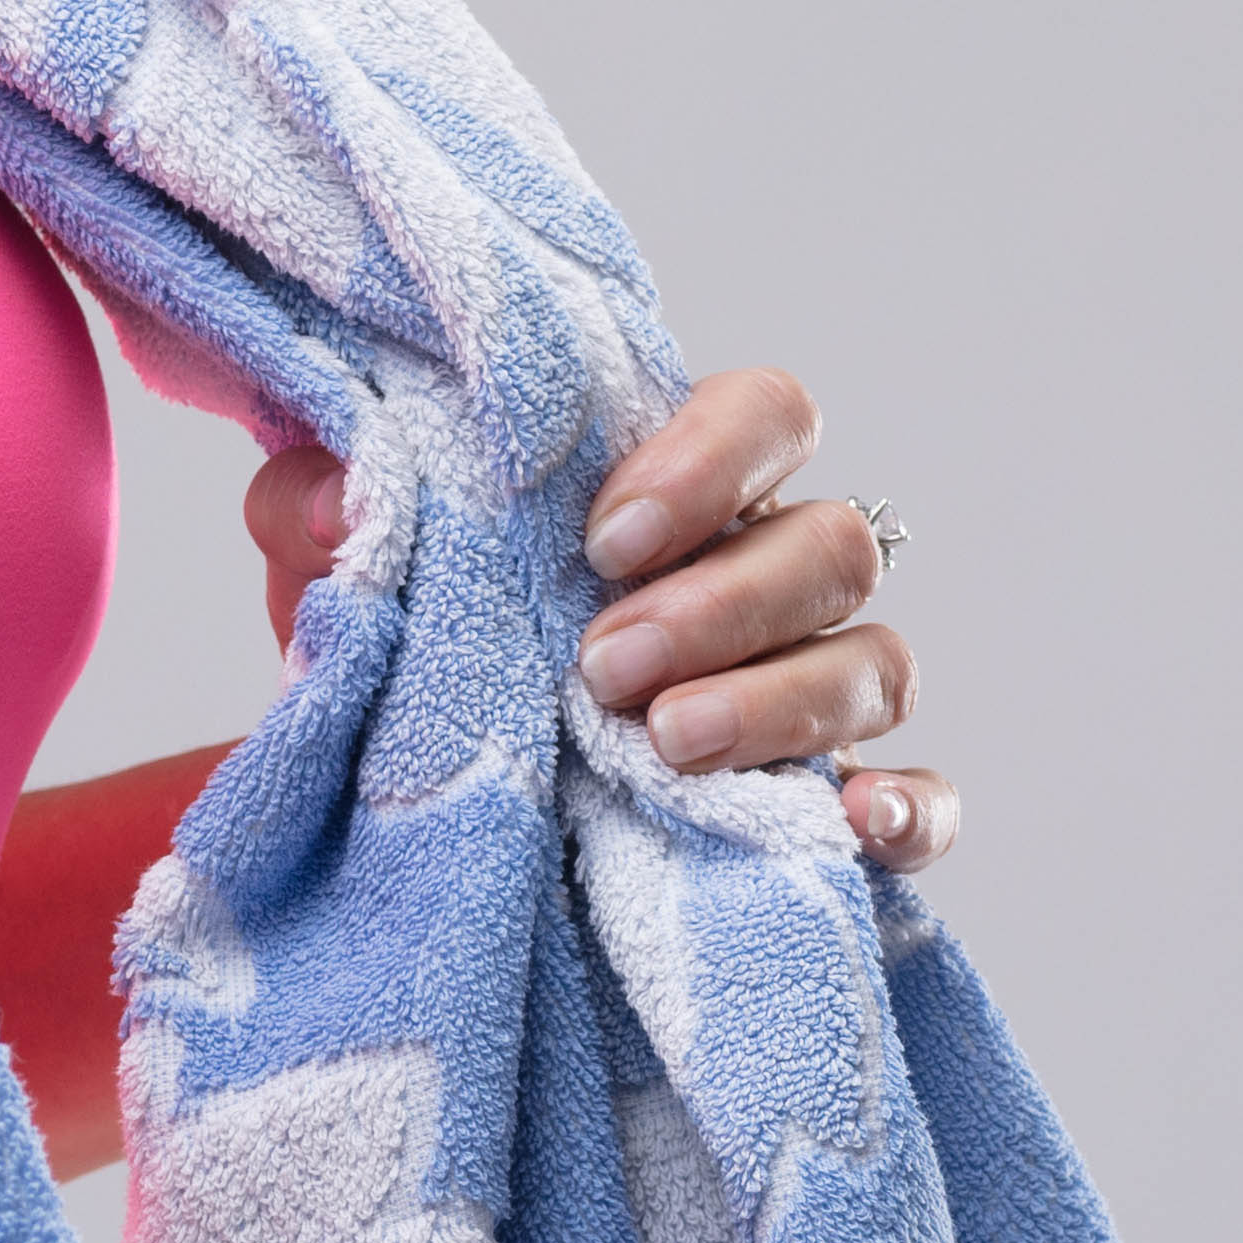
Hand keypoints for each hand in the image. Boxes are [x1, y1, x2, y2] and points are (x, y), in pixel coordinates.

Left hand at [245, 366, 958, 868]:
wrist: (418, 807)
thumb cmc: (411, 648)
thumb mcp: (333, 571)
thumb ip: (317, 508)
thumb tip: (329, 501)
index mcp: (681, 489)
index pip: (766, 415)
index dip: (711, 459)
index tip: (607, 537)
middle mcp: (770, 579)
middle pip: (830, 545)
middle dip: (726, 602)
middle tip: (606, 669)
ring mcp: (819, 695)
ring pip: (877, 660)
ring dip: (785, 700)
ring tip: (667, 746)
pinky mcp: (837, 816)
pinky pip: (925, 801)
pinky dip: (907, 810)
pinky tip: (852, 827)